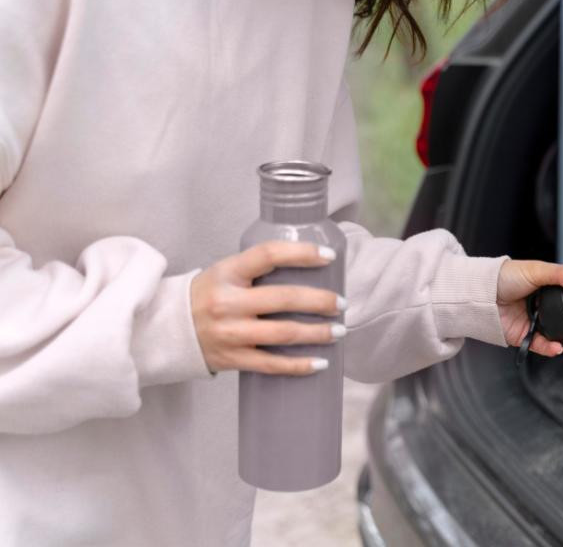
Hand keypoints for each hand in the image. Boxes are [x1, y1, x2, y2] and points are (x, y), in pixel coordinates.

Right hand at [191, 241, 345, 374]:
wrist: (165, 330)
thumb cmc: (206, 296)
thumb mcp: (224, 273)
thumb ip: (257, 270)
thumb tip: (308, 268)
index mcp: (227, 273)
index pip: (268, 254)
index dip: (302, 252)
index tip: (328, 256)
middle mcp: (227, 302)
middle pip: (284, 298)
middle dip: (320, 301)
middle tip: (342, 303)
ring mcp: (229, 332)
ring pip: (283, 333)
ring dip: (317, 333)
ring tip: (339, 331)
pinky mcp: (231, 358)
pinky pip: (271, 364)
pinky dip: (298, 365)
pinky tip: (320, 363)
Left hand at [497, 260, 562, 365]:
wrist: (478, 293)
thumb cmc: (503, 276)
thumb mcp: (537, 270)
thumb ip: (562, 275)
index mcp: (550, 289)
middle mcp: (545, 307)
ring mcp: (536, 322)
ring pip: (560, 338)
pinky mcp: (524, 336)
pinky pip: (541, 346)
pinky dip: (550, 348)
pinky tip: (558, 348)